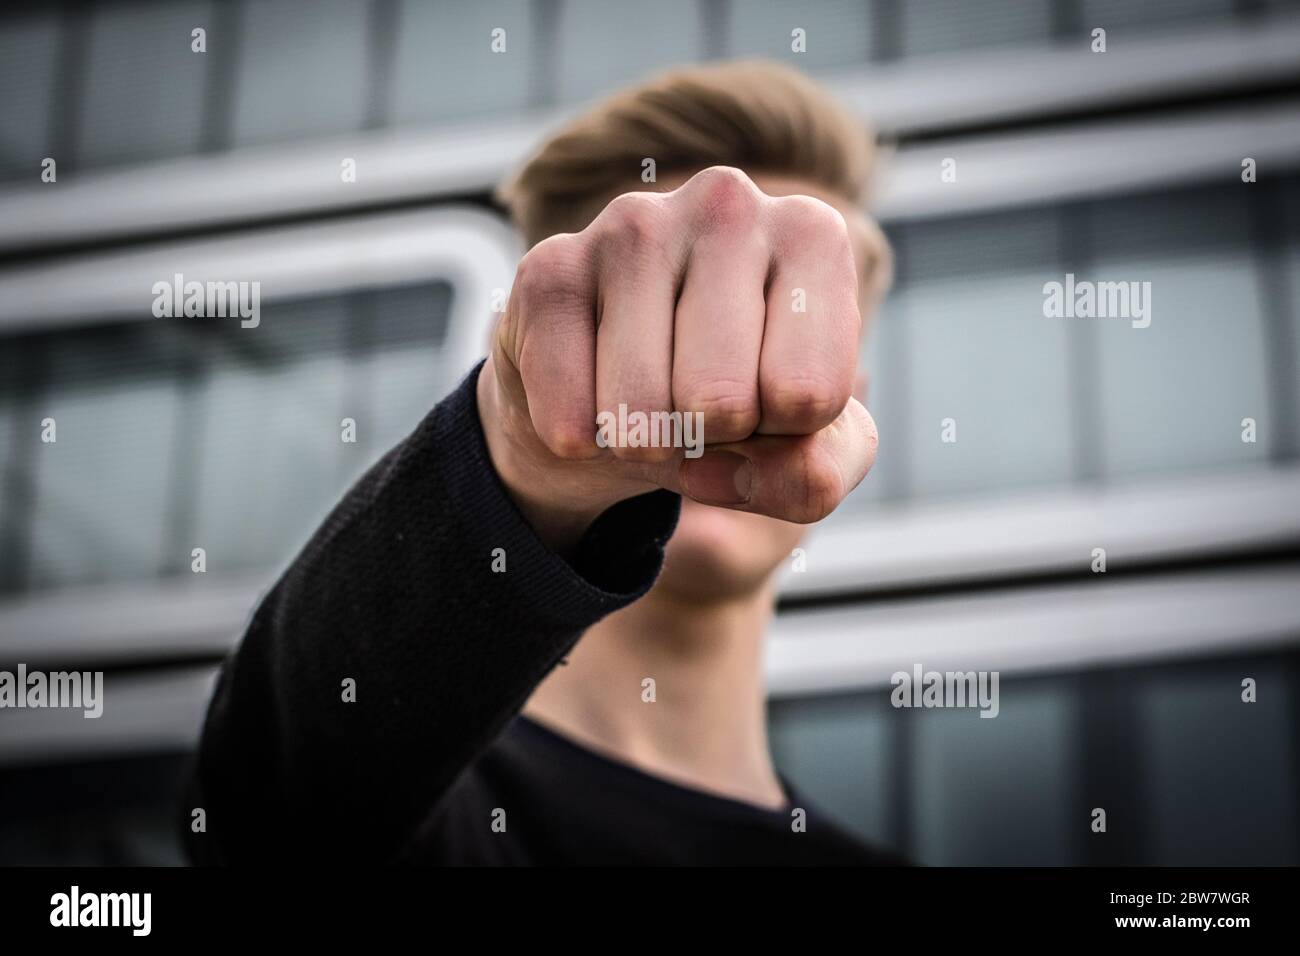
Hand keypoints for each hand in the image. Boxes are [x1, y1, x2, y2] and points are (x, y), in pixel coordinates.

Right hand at [477, 165, 877, 552]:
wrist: (611, 396)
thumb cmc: (731, 399)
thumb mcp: (804, 447)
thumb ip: (821, 475)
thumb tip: (778, 477)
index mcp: (812, 236)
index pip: (810, 396)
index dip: (781, 433)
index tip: (765, 397)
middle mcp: (727, 205)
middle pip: (723, 403)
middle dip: (707, 438)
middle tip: (697, 405)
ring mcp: (631, 225)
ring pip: (641, 414)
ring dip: (643, 444)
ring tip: (649, 399)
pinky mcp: (548, 266)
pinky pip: (569, 418)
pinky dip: (580, 441)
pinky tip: (590, 391)